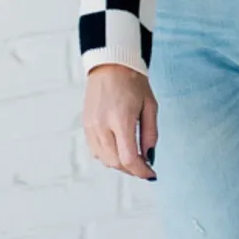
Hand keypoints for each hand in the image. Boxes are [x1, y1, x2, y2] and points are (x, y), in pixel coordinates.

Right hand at [83, 64, 157, 179]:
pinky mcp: (86, 125)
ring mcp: (91, 126)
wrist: (110, 65)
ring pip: (105, 160)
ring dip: (120, 165)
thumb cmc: (133, 82)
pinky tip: (119, 150)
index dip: (141, 171)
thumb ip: (150, 134)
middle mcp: (102, 125)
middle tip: (145, 167)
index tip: (151, 174)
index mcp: (120, 119)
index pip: (129, 158)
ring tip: (133, 159)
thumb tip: (149, 157)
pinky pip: (96, 151)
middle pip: (116, 162)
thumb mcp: (150, 106)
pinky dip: (108, 156)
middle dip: (132, 169)